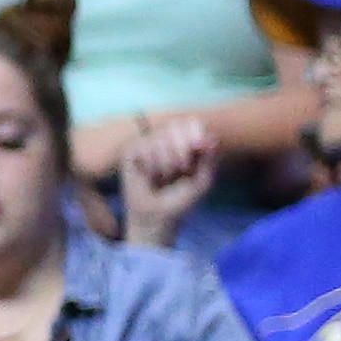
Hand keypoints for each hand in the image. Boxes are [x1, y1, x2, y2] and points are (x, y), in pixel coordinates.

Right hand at [115, 115, 217, 249]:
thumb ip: (209, 158)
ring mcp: (146, 145)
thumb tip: (211, 137)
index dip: (194, 132)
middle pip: (174, 126)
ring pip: (158, 139)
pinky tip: (147, 176)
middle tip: (181, 169)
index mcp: (185, 143)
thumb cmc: (180, 201)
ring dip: (165, 163)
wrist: (156, 218)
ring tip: (162, 178)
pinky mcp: (130, 153)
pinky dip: (149, 165)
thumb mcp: (202, 181)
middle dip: (181, 149)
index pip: (190, 122)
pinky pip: (142, 148)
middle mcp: (166, 140)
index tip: (198, 148)